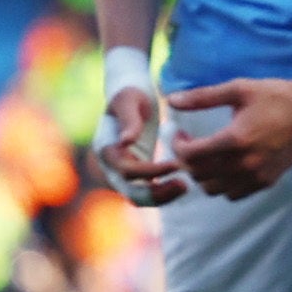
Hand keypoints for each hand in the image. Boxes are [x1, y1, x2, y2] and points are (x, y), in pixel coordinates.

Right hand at [91, 86, 185, 205]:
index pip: (126, 170)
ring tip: (185, 186)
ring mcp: (122, 173)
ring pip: (140, 197)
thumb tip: (125, 141)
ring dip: (163, 197)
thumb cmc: (130, 93)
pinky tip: (182, 183)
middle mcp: (111, 166)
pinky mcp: (136, 175)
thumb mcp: (129, 100)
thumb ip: (128, 120)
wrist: (131, 96)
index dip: (151, 172)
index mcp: (105, 148)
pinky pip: (148, 193)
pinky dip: (164, 192)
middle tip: (184, 185)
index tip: (175, 165)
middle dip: (158, 194)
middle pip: (131, 192)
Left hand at [166, 76, 291, 199]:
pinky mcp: (268, 181)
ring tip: (204, 155)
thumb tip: (172, 100)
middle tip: (189, 143)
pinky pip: (235, 195)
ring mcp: (258, 176)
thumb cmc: (274, 95)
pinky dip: (223, 185)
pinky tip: (224, 165)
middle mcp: (246, 163)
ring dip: (203, 175)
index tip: (180, 134)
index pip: (193, 156)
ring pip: (215, 189)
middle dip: (188, 160)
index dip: (178, 146)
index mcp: (235, 139)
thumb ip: (202, 97)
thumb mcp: (237, 89)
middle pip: (200, 175)